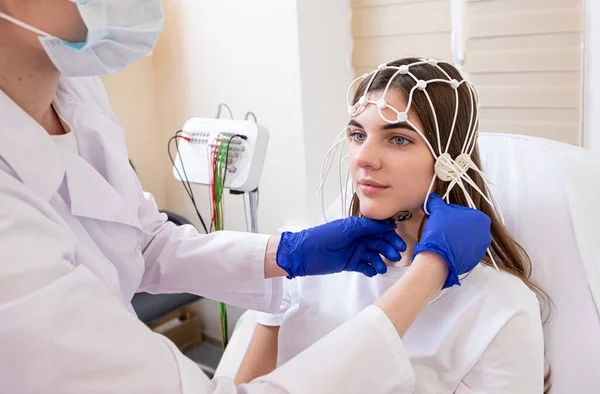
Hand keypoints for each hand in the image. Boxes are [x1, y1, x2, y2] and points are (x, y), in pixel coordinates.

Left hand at [276, 217, 406, 277]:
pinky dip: (370, 269)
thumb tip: (388, 224)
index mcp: (358, 227)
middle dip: (388, 249)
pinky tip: (372, 271)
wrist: (306, 253)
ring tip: (381, 267)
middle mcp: (359, 239)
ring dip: (380, 261)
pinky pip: (365, 266)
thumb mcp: (347, 228)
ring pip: (374, 256)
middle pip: (379, 243)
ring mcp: (355, 252)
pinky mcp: (351, 264)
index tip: (399, 243)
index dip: (390, 236)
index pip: (379, 230)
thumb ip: (367, 226)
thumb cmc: (325, 236)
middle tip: (395, 256)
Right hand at [413, 193, 491, 287]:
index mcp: (481, 219)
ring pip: (465, 238)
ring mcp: (481, 249)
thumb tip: (433, 197)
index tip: (439, 216)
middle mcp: (486, 234)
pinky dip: (456, 248)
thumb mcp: (438, 211)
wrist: (439, 258)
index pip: (462, 211)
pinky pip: (464, 250)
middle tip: (440, 226)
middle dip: (452, 224)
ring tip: (442, 238)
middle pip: (465, 225)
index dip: (448, 212)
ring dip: (454, 236)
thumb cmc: (442, 231)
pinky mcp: (474, 260)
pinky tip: (445, 248)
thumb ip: (436, 202)